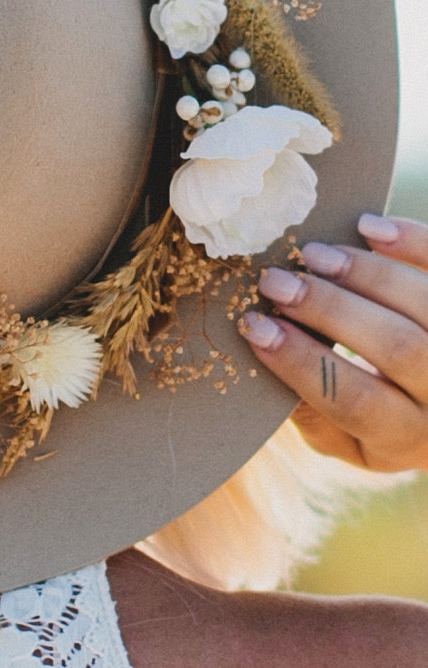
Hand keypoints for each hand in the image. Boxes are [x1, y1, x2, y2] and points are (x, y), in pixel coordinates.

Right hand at [241, 213, 427, 473]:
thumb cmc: (385, 421)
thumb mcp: (349, 440)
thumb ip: (313, 413)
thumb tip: (263, 350)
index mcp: (407, 438)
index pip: (357, 401)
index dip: (303, 362)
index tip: (256, 326)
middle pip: (398, 348)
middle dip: (330, 310)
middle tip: (276, 282)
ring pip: (425, 304)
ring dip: (366, 274)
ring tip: (314, 254)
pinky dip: (414, 243)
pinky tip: (369, 228)